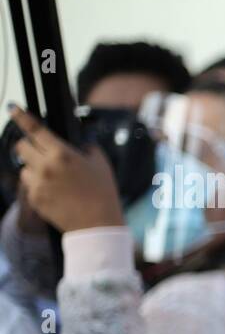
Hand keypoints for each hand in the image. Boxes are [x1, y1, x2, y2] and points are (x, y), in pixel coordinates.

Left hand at [7, 103, 122, 231]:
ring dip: (33, 168)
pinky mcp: (34, 198)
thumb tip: (78, 144)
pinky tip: (55, 192)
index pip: (35, 129)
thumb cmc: (103, 194)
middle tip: (40, 152)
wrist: (97, 225)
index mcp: (62, 153)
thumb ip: (87, 149)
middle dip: (28, 146)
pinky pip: (29, 185)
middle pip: (21, 147)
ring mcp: (37, 183)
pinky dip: (38, 185)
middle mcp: (45, 166)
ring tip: (52, 179)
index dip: (21, 116)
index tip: (12, 108)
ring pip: (23, 167)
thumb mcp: (101, 164)